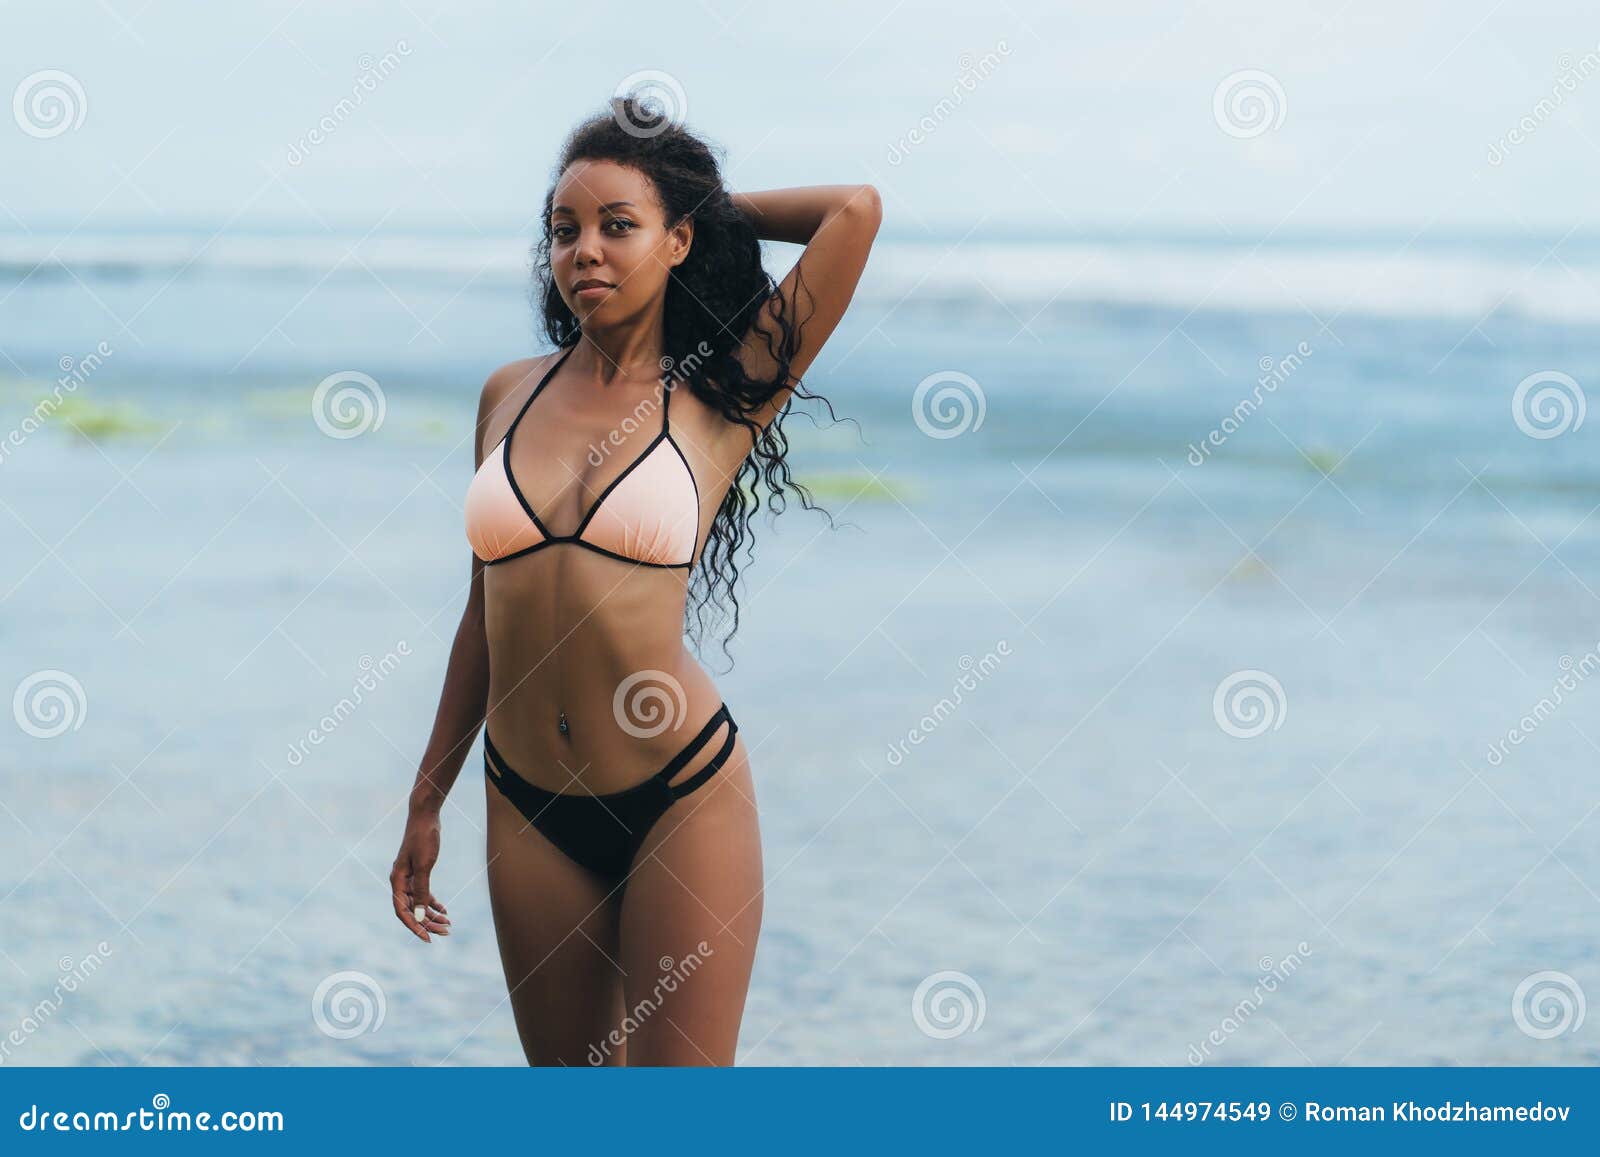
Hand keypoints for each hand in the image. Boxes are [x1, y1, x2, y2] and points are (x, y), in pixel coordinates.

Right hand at [390, 809, 450, 942]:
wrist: (425, 817)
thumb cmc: (424, 839)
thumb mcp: (425, 866)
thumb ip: (421, 891)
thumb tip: (419, 916)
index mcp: (397, 881)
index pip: (402, 912)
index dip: (414, 927)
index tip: (428, 939)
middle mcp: (400, 881)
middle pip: (411, 910)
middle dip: (427, 923)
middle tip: (446, 933)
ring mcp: (409, 877)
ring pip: (418, 903)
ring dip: (431, 915)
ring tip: (448, 925)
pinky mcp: (418, 872)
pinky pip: (423, 893)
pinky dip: (432, 903)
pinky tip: (445, 911)